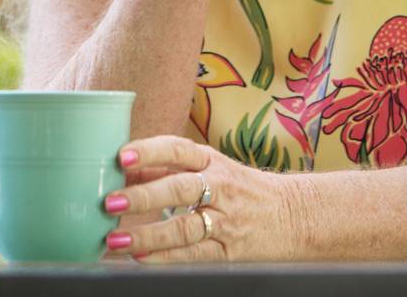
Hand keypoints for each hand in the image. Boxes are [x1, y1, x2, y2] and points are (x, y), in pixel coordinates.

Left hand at [101, 134, 295, 262]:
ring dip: (148, 235)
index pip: (178, 149)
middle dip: (144, 195)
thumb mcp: (211, 168)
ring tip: (117, 240)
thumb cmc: (241, 189)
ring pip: (185, 227)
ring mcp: (226, 220)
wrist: (295, 216)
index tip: (121, 156)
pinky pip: (194, 254)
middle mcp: (220, 187)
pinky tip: (141, 257)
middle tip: (111, 202)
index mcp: (212, 161)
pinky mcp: (230, 251)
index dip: (150, 151)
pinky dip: (166, 257)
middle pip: (180, 188)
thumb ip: (168, 168)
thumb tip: (123, 168)